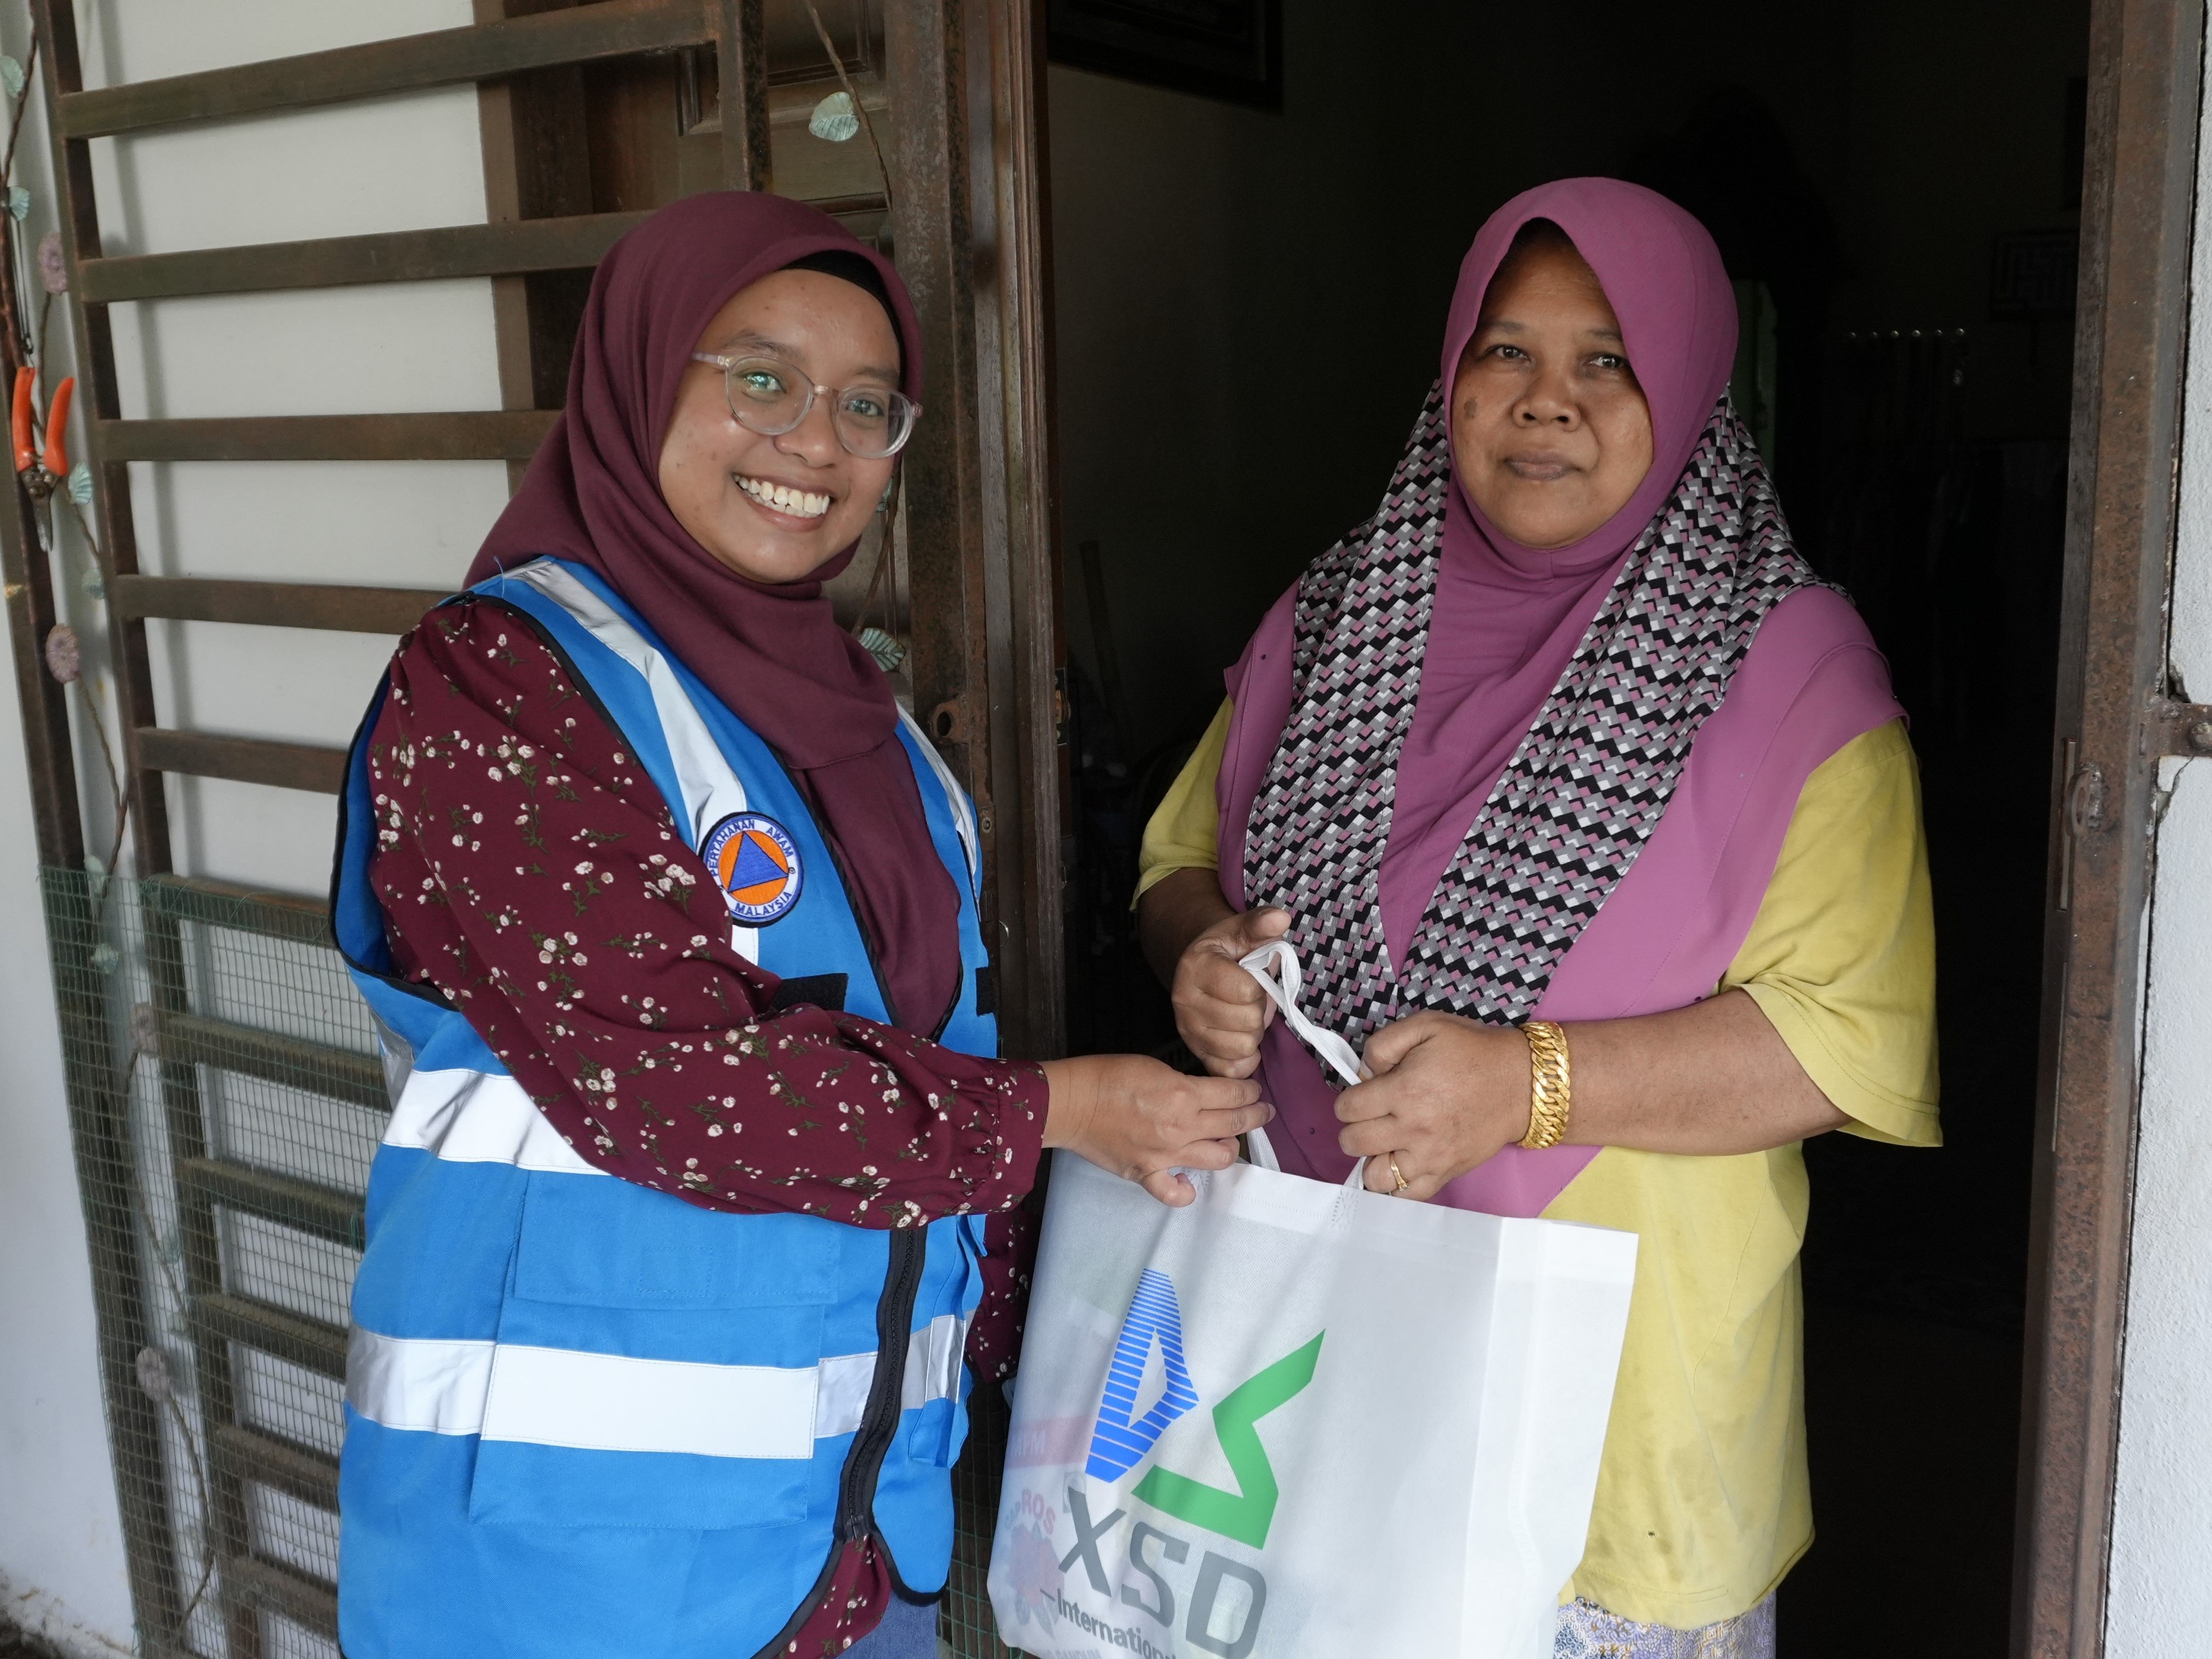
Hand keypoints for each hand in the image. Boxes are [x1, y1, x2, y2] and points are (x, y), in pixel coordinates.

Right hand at [1041, 1054, 1271, 1205]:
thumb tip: (1204, 1094)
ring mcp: (1165, 1155)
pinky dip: (1185, 1191)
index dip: (1250, 1092)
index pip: (1232, 1094)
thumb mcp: (1154, 1066)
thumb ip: (1185, 1083)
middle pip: (1233, 1125)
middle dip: (1255, 1116)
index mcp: (1183, 1094)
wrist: (1071, 1103)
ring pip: (1217, 1159)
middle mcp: (1180, 1127)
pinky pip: (1174, 1194)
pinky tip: (1187, 1183)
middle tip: (1263, 1112)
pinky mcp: (1146, 1174)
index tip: (1255, 1091)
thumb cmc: (1107, 1076)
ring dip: (1230, 1149)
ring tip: (1229, 1141)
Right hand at [1169, 905, 1290, 1077]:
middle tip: (1252, 1000)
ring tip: (1245, 1017)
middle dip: (1259, 1010)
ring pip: (1243, 1048)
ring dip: (1254, 1034)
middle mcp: (1185, 1001)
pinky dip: (1245, 1059)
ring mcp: (1189, 1031)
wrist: (1202, 969)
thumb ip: (1261, 923)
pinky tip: (1242, 1040)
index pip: (1246, 991)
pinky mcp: (1197, 1055)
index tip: (1253, 978)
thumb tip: (1280, 919)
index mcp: (1196, 967)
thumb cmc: (1228, 951)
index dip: (1261, 986)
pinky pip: (1231, 1071)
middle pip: (1248, 1021)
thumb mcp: (1242, 930)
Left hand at [1334, 1012, 1529, 1199]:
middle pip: (1353, 1142)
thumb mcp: (1426, 1025)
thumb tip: (1362, 1073)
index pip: (1347, 1108)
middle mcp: (1413, 1128)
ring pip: (1375, 1177)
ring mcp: (1430, 1157)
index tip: (1363, 1095)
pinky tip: (1399, 1166)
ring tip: (1384, 1144)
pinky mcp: (1446, 1173)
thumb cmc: (1473, 1051)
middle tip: (1371, 1117)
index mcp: (1404, 1090)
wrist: (1521, 1083)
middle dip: (1354, 1127)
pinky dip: (1396, 1186)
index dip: (1348, 1099)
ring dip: (1371, 1160)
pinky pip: (1408, 1196)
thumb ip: (1383, 1044)